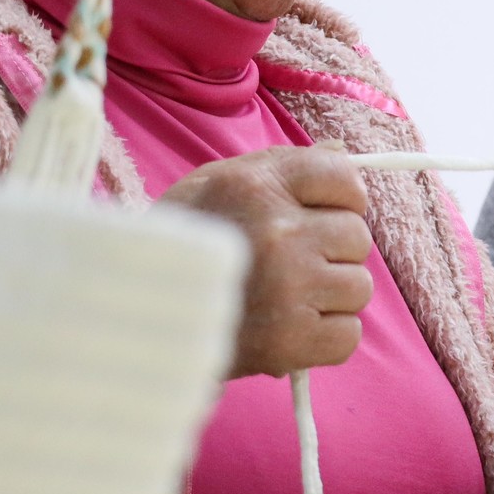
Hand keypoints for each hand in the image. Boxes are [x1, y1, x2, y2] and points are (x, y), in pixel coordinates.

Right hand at [158, 146, 372, 377]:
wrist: (134, 316)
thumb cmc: (181, 243)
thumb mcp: (217, 183)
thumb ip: (282, 166)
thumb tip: (343, 154)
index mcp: (257, 186)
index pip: (344, 178)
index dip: (343, 198)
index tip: (325, 213)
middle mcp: (278, 232)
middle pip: (357, 235)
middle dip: (334, 250)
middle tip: (295, 262)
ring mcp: (288, 287)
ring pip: (358, 286)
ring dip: (332, 295)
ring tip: (290, 297)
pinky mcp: (290, 340)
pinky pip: (348, 334)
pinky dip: (327, 336)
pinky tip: (293, 327)